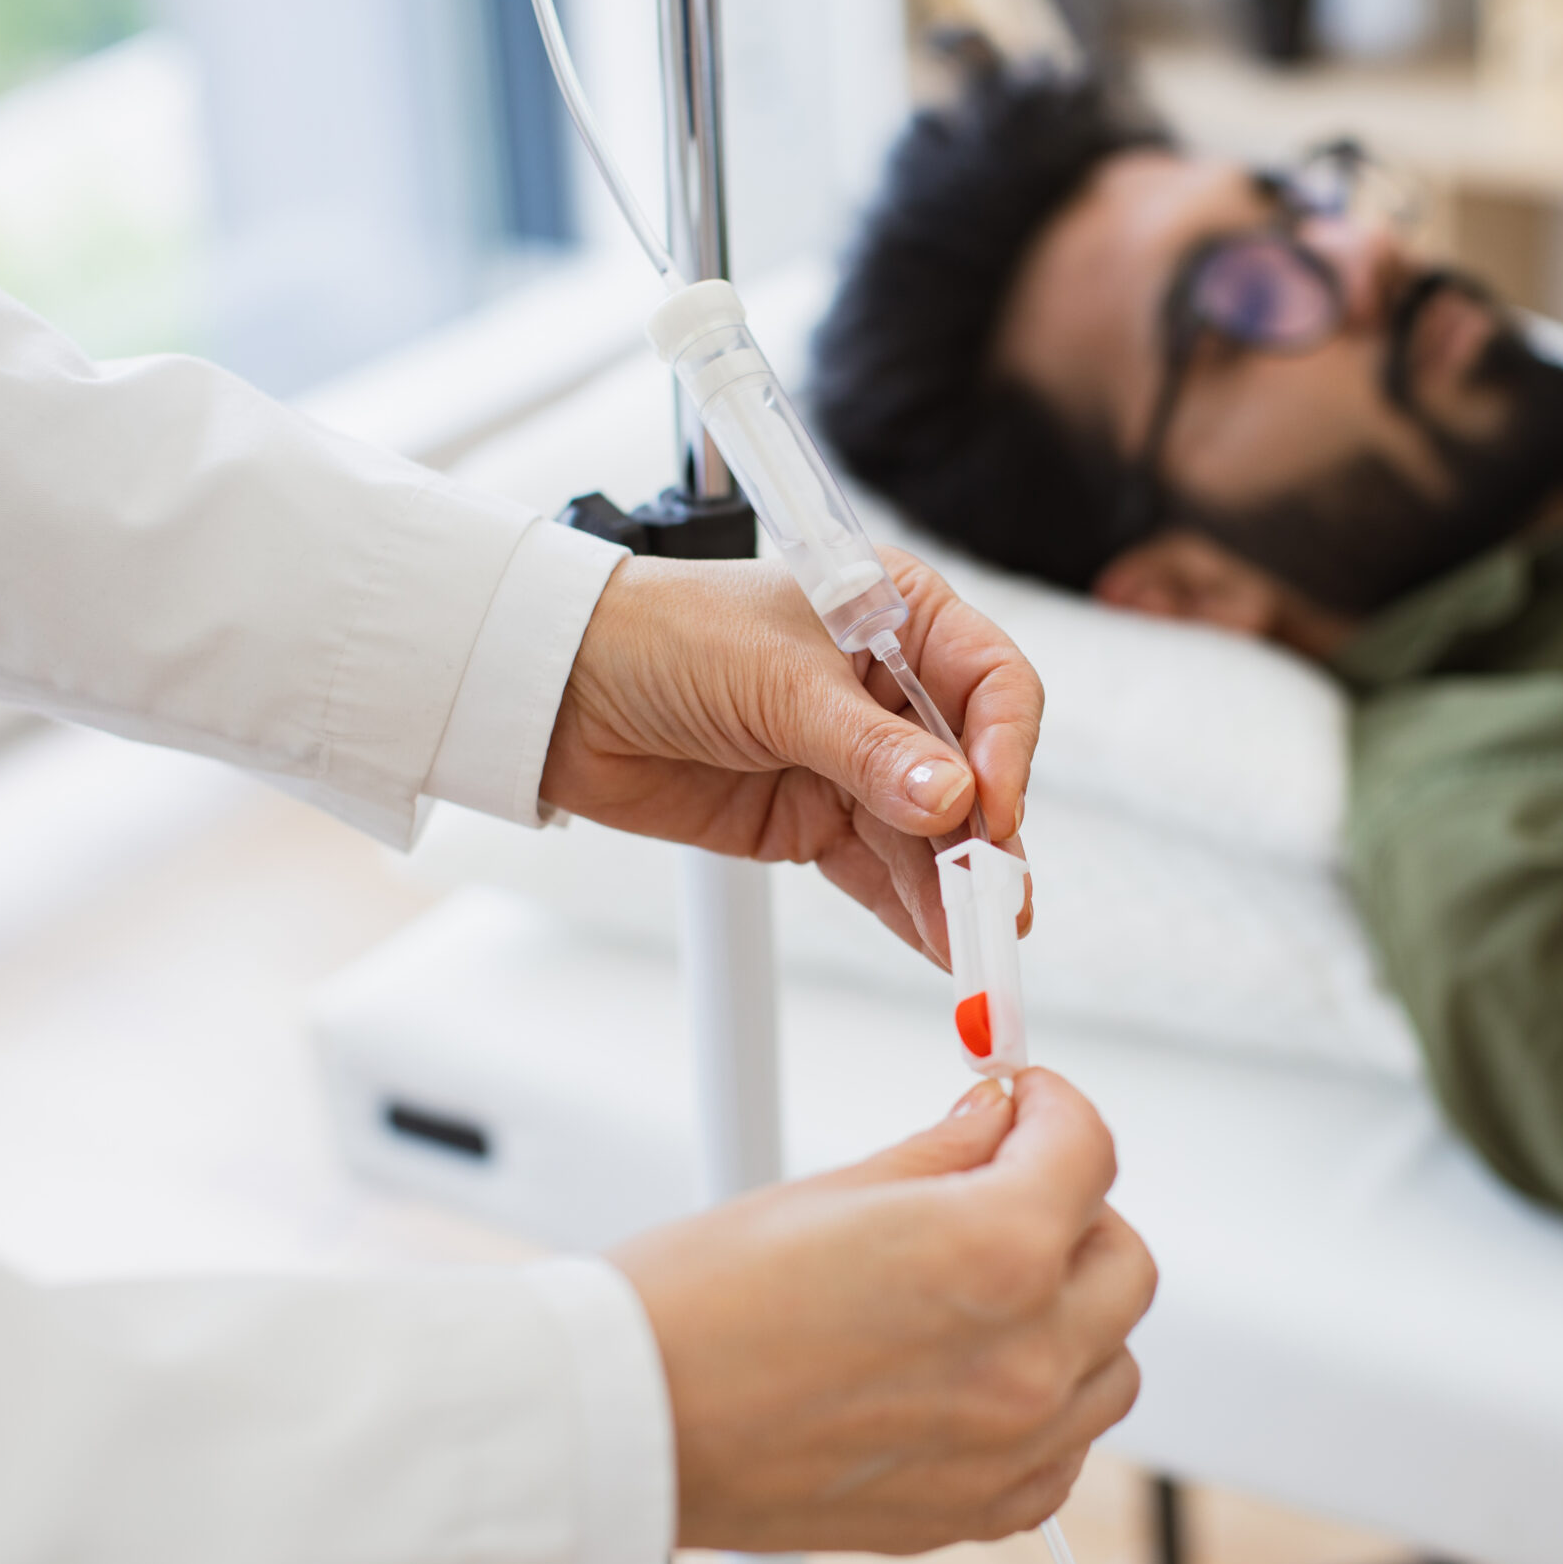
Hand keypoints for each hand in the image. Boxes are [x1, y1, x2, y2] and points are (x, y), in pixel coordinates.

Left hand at [541, 548, 1037, 961]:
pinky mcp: (816, 820)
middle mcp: (888, 689)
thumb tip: (953, 800)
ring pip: (931, 836)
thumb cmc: (661, 636)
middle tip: (995, 904)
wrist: (557, 691)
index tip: (994, 809)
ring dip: (953, 892)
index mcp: (898, 617)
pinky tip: (941, 946)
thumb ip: (870, 750)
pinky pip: (881, 872)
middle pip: (971, 773)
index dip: (1005, 749)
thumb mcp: (776, 683)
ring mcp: (855, 761)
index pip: (991, 684)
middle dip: (985, 841)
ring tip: (973, 946)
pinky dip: (912, 911)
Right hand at [611, 1069, 1155, 1552]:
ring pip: (1112, 1360)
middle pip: (1123, 1259)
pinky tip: (976, 1369)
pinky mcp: (979, 1508)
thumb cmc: (697, 1309)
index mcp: (994, 1254)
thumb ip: (945, 1155)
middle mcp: (1023, 1356)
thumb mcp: (834, 1190)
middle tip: (1005, 1188)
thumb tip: (996, 1124)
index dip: (1055, 1110)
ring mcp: (1009, 1444)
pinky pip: (1067, 1448)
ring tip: (986, 1286)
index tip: (1027, 1108)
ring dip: (1072, 1311)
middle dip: (1075, 1210)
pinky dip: (1046, 1404)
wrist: (631, 1423)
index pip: (1091, 1151)